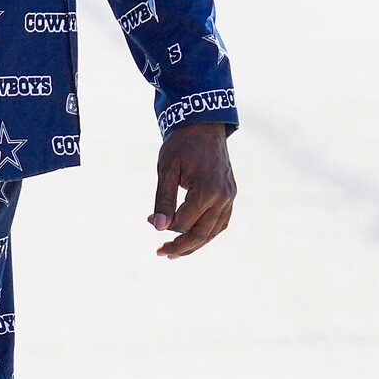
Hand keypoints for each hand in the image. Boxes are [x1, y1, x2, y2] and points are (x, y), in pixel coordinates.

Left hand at [150, 122, 235, 258]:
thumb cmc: (181, 145)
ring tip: (174, 252)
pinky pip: (221, 222)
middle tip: (160, 253)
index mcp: (207, 190)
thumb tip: (157, 228)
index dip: (164, 225)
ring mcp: (229, 197)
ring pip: (213, 231)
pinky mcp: (230, 195)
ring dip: (194, 244)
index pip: (184, 222)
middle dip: (180, 247)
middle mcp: (223, 197)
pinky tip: (192, 238)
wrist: (203, 126)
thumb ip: (163, 200)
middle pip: (201, 234)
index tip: (148, 219)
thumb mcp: (166, 169)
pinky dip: (207, 233)